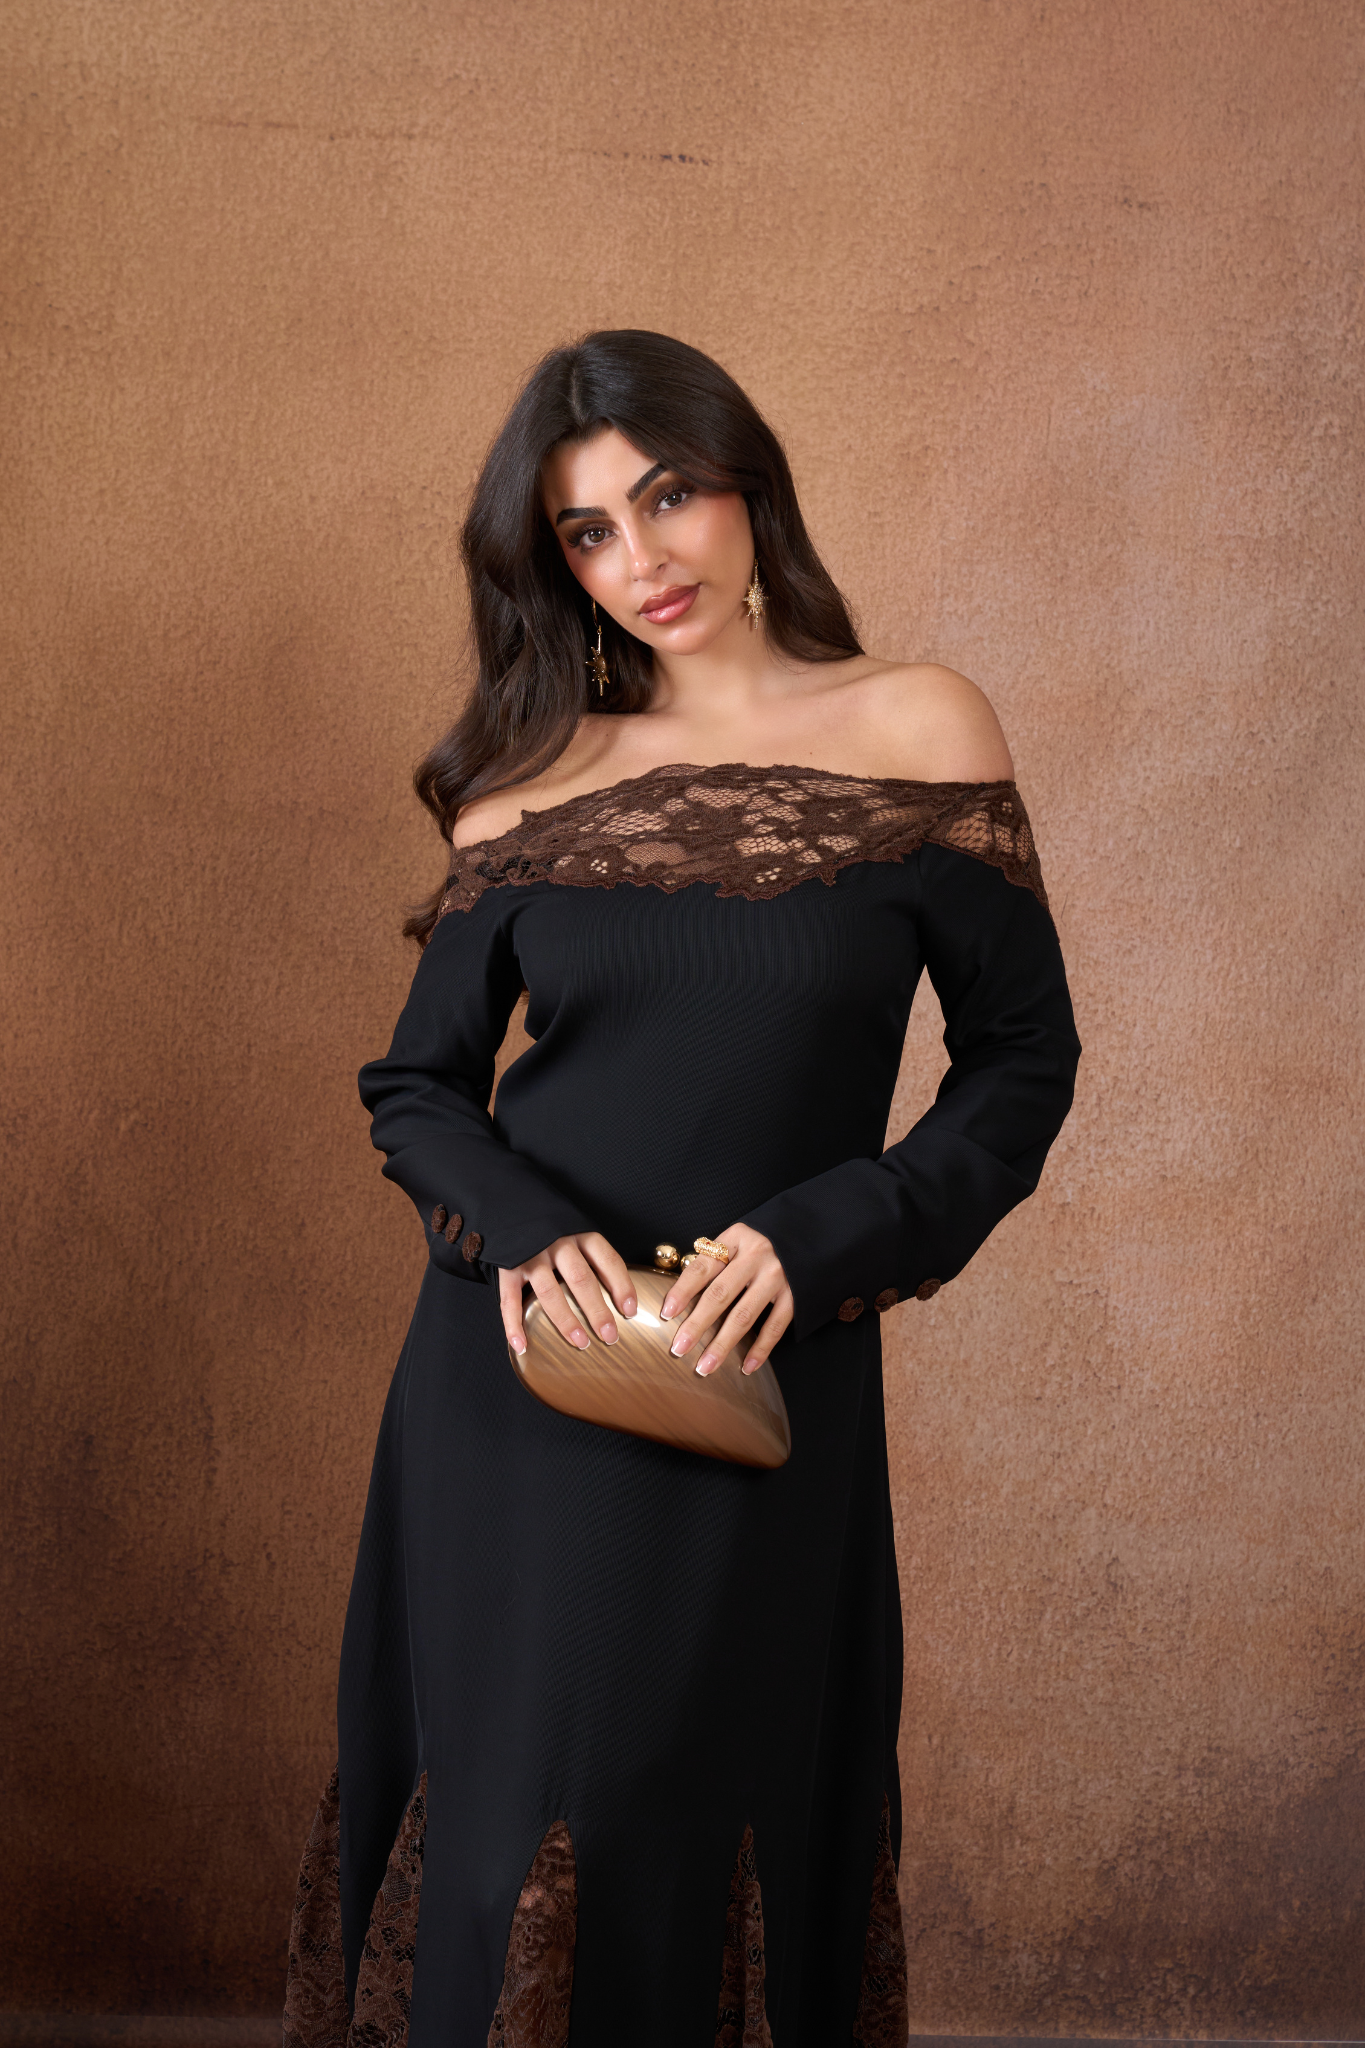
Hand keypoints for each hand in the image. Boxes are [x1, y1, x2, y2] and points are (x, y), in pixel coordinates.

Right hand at [499, 1233, 636, 1355]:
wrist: (512, 1209)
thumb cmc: (553, 1229)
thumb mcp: (578, 1232)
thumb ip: (594, 1258)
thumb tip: (621, 1298)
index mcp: (580, 1235)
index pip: (608, 1260)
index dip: (622, 1286)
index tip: (630, 1311)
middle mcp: (557, 1243)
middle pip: (581, 1279)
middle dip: (597, 1311)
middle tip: (609, 1336)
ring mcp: (530, 1255)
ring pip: (550, 1291)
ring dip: (566, 1321)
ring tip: (581, 1342)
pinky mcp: (507, 1267)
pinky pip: (510, 1299)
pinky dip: (514, 1324)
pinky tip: (522, 1345)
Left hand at [660, 1223, 792, 1377]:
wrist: (813, 1235)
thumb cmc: (764, 1242)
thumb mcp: (739, 1238)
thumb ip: (716, 1259)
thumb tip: (683, 1294)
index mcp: (736, 1238)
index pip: (702, 1267)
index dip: (682, 1291)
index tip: (666, 1314)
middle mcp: (756, 1256)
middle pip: (720, 1294)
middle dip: (697, 1324)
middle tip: (679, 1348)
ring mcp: (777, 1276)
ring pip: (744, 1316)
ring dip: (722, 1344)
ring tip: (705, 1366)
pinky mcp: (796, 1295)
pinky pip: (774, 1327)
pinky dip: (760, 1349)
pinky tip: (746, 1368)